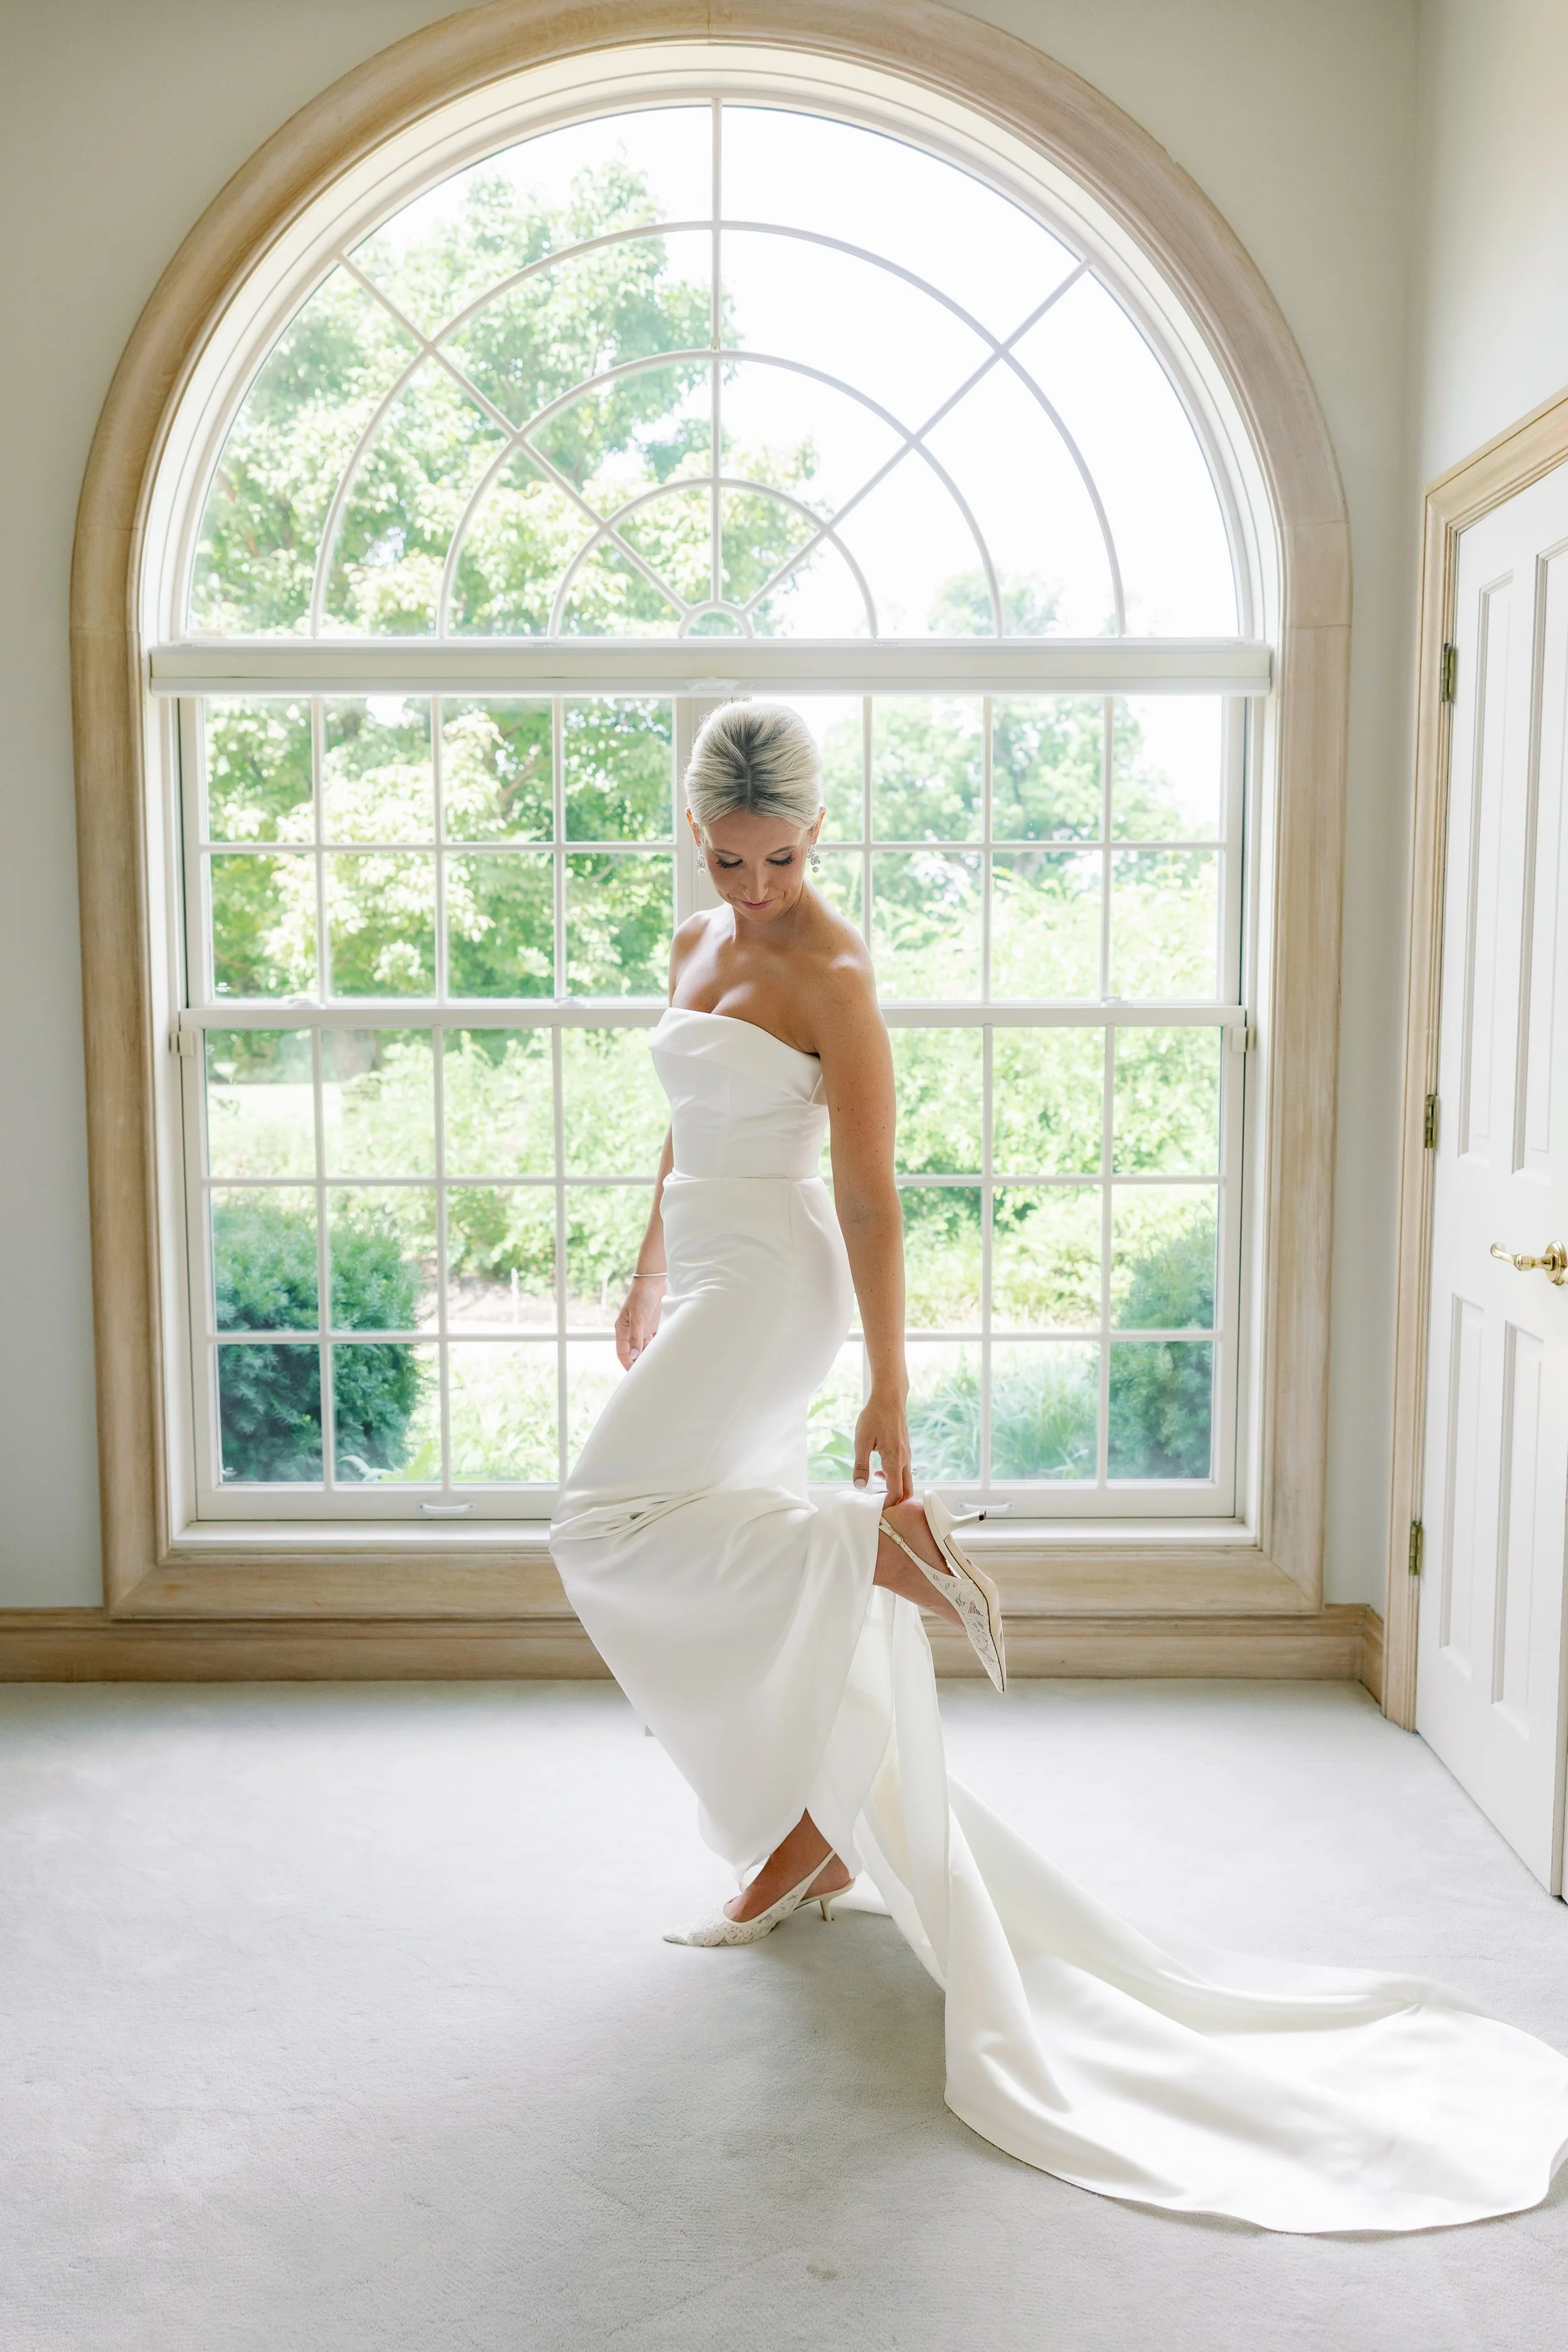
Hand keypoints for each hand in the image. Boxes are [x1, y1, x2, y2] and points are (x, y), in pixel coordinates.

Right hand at [615, 1278, 664, 1368]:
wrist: (653, 1281)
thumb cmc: (642, 1296)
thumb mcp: (638, 1316)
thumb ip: (636, 1335)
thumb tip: (635, 1354)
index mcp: (622, 1329)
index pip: (623, 1352)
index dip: (627, 1364)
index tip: (634, 1375)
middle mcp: (631, 1331)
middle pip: (633, 1353)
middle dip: (637, 1364)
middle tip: (645, 1376)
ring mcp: (641, 1329)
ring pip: (643, 1348)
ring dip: (647, 1357)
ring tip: (655, 1368)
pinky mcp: (650, 1326)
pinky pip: (652, 1341)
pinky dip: (655, 1348)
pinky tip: (661, 1355)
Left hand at [853, 1383, 912, 1504]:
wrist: (889, 1398)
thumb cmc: (875, 1416)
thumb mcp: (861, 1441)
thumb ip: (861, 1466)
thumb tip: (860, 1486)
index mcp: (894, 1461)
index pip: (896, 1492)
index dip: (887, 1504)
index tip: (875, 1508)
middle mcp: (905, 1460)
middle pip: (907, 1491)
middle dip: (895, 1501)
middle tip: (878, 1502)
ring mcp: (907, 1455)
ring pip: (906, 1481)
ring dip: (893, 1488)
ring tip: (874, 1483)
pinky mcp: (905, 1450)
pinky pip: (904, 1470)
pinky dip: (895, 1477)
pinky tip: (879, 1469)